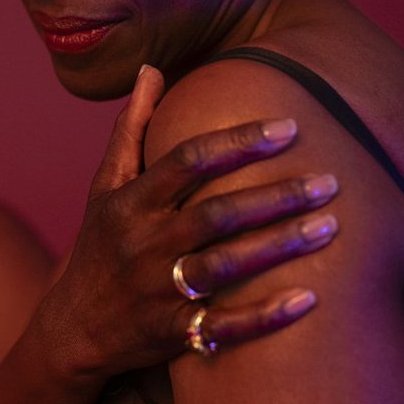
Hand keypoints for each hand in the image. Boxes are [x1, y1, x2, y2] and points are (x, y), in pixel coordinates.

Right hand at [37, 65, 337, 381]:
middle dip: (275, 196)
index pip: (187, 162)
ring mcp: (156, 291)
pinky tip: (308, 299)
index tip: (288, 127)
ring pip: (224, 267)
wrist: (72, 329)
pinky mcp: (172, 333)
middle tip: (330, 181)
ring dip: (279, 246)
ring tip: (330, 227)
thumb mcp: (104, 186)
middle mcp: (143, 244)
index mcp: (130, 203)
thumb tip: (151, 70)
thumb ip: (131, 129)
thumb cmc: (100, 246)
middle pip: (215, 214)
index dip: (237, 142)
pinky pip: (222, 327)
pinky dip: (264, 317)